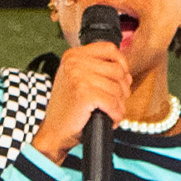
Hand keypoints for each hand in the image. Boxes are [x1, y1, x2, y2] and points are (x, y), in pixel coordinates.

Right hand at [29, 42, 129, 164]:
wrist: (54, 131)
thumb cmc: (69, 108)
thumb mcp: (78, 79)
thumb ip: (98, 70)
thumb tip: (126, 73)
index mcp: (73, 55)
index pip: (109, 49)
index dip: (122, 64)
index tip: (121, 79)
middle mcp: (74, 63)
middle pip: (117, 70)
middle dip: (123, 89)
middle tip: (115, 102)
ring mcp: (79, 77)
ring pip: (118, 88)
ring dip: (119, 105)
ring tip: (111, 112)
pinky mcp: (84, 94)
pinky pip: (113, 103)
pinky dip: (116, 114)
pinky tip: (110, 119)